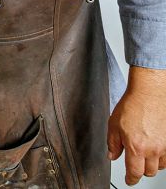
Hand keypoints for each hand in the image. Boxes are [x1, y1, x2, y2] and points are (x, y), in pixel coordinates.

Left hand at [107, 67, 165, 184]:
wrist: (149, 94)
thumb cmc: (132, 105)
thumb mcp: (114, 125)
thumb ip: (113, 143)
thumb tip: (112, 156)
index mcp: (136, 147)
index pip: (134, 172)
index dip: (130, 179)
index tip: (129, 180)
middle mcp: (152, 149)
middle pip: (148, 172)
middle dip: (140, 171)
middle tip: (134, 164)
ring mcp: (164, 146)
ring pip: (160, 166)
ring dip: (151, 165)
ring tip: (144, 156)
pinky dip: (161, 158)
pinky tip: (154, 150)